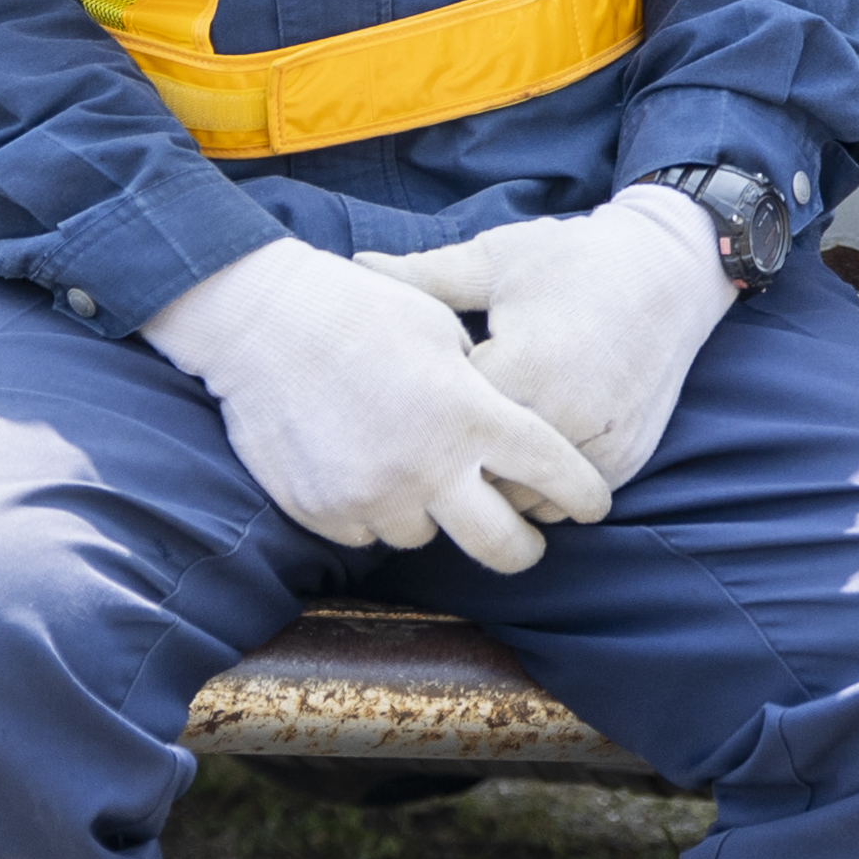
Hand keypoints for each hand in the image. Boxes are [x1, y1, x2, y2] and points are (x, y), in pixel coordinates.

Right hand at [140, 237, 606, 571]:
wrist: (262, 324)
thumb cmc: (360, 309)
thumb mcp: (442, 328)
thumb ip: (480, 383)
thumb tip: (504, 424)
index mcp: (470, 414)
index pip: (551, 471)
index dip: (583, 495)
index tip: (596, 507)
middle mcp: (427, 467)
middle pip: (500, 545)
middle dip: (524, 549)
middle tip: (528, 541)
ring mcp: (372, 497)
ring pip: (425, 537)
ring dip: (431, 514)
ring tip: (416, 472)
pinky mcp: (324, 514)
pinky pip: (367, 534)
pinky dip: (375, 513)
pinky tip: (364, 470)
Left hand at [360, 189, 737, 504]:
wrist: (671, 270)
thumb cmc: (575, 259)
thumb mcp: (498, 259)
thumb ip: (425, 276)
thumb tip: (355, 265)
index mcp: (525, 364)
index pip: (446, 422)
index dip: (417, 415)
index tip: (399, 401)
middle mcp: (566, 413)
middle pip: (478, 474)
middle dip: (450, 462)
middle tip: (423, 441)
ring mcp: (600, 443)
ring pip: (521, 501)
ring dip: (494, 485)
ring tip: (473, 453)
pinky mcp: (625, 459)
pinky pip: (564, 505)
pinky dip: (537, 493)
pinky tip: (518, 459)